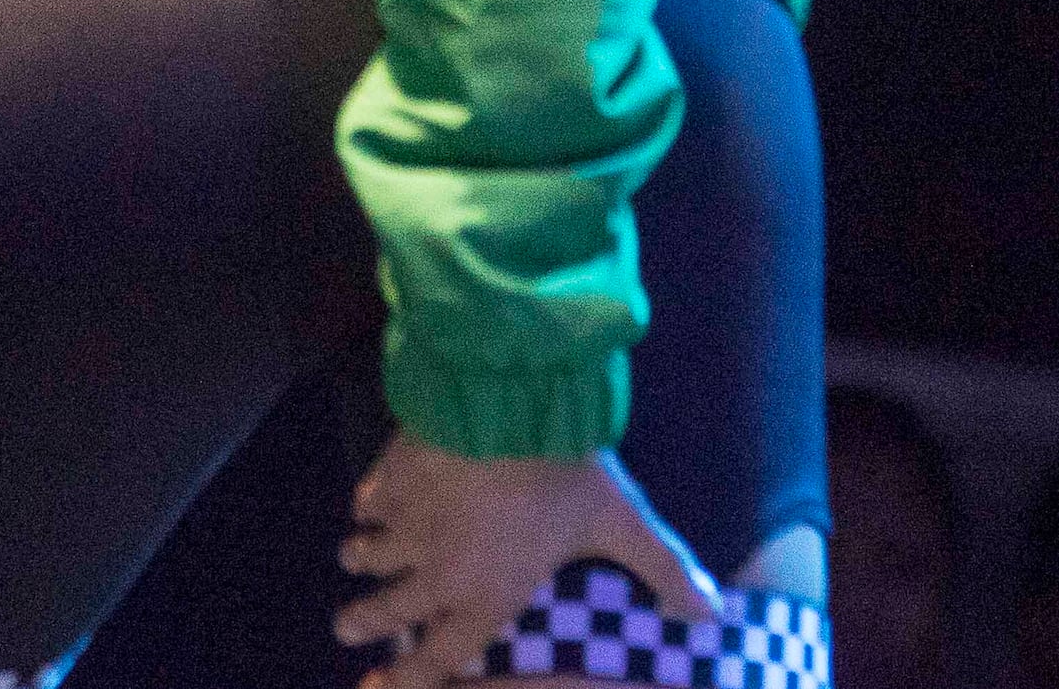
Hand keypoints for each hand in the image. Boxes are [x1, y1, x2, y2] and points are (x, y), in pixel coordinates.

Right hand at [334, 433, 718, 688]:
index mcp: (486, 597)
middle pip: (385, 608)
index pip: (437, 659)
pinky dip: (366, 504)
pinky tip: (368, 500)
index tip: (375, 688)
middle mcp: (437, 571)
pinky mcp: (391, 475)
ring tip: (350, 558)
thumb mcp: (623, 521)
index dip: (405, 680)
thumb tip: (714, 614)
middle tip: (344, 625)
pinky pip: (368, 499)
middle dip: (361, 620)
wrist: (506, 399)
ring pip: (368, 552)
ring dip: (359, 559)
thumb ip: (665, 569)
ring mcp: (407, 522)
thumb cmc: (566, 472)